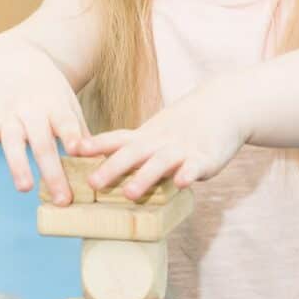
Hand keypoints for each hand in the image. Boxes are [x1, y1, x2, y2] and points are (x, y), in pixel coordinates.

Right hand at [0, 43, 90, 206]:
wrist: (16, 64)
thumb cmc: (49, 92)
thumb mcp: (68, 102)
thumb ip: (80, 131)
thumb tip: (100, 161)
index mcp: (56, 105)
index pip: (65, 121)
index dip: (70, 134)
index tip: (77, 151)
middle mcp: (32, 109)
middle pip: (42, 142)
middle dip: (52, 171)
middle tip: (64, 199)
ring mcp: (10, 114)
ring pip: (13, 141)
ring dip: (19, 165)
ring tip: (26, 188)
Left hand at [76, 76, 249, 200]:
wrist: (224, 106)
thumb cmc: (185, 125)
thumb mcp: (156, 133)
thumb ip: (133, 148)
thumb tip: (101, 169)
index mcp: (146, 137)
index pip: (117, 139)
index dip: (96, 144)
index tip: (73, 149)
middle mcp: (160, 142)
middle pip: (133, 153)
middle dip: (112, 168)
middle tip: (92, 183)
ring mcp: (182, 149)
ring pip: (160, 162)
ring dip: (144, 177)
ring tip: (129, 193)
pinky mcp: (205, 157)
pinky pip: (195, 166)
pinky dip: (188, 173)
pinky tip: (181, 182)